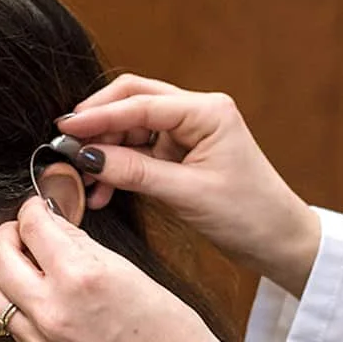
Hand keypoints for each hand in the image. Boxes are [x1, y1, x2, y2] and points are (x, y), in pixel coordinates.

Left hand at [0, 197, 218, 341]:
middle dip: (7, 235)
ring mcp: (42, 340)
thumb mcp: (129, 270)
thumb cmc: (168, 326)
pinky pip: (9, 325)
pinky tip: (37, 299)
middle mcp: (52, 308)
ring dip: (3, 273)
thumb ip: (82, 245)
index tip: (36, 209)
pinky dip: (15, 304)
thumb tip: (52, 224)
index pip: (31, 227)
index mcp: (81, 276)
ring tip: (25, 267)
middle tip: (23, 232)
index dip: (31, 209)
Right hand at [58, 74, 321, 294]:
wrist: (278, 240)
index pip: (140, 104)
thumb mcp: (186, 193)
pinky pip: (136, 150)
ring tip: (84, 178)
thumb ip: (134, 172)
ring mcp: (186, 132)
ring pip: (129, 127)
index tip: (64, 130)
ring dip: (103, 149)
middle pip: (131, 101)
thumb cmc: (247, 214)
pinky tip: (101, 189)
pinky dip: (116, 166)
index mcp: (206, 112)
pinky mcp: (178, 152)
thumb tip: (87, 156)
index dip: (98, 116)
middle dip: (97, 122)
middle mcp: (196, 112)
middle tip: (66, 145)